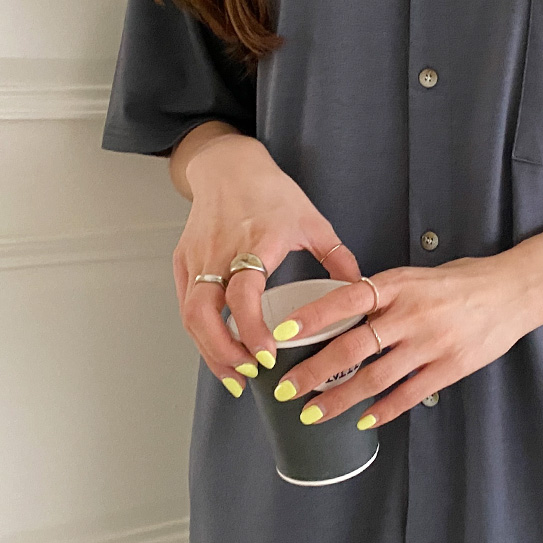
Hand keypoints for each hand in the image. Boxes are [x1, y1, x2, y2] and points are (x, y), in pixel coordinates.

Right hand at [170, 130, 361, 395]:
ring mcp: (197, 259)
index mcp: (255, 242)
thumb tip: (359, 291)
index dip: (251, 327)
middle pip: (204, 313)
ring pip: (191, 316)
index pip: (242, 291)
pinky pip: (186, 307)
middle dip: (224, 352)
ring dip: (211, 351)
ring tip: (236, 376)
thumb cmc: (269, 191)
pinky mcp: (183, 263)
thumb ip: (338, 257)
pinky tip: (221, 353)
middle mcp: (220, 253)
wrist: (227, 167)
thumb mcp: (312, 220)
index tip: (266, 354)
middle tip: (250, 375)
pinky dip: (202, 335)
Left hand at [264, 254, 540, 428]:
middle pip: (353, 346)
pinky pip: (409, 394)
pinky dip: (383, 410)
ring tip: (313, 413)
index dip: (312, 317)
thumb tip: (339, 317)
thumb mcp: (415, 277)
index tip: (281, 333)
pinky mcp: (450, 367)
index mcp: (398, 285)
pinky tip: (363, 420)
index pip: (346, 299)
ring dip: (340, 399)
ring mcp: (431, 343)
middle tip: (285, 389)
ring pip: (375, 377)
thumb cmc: (461, 281)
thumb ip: (381, 297)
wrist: (513, 291)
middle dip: (314, 372)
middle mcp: (411, 314)